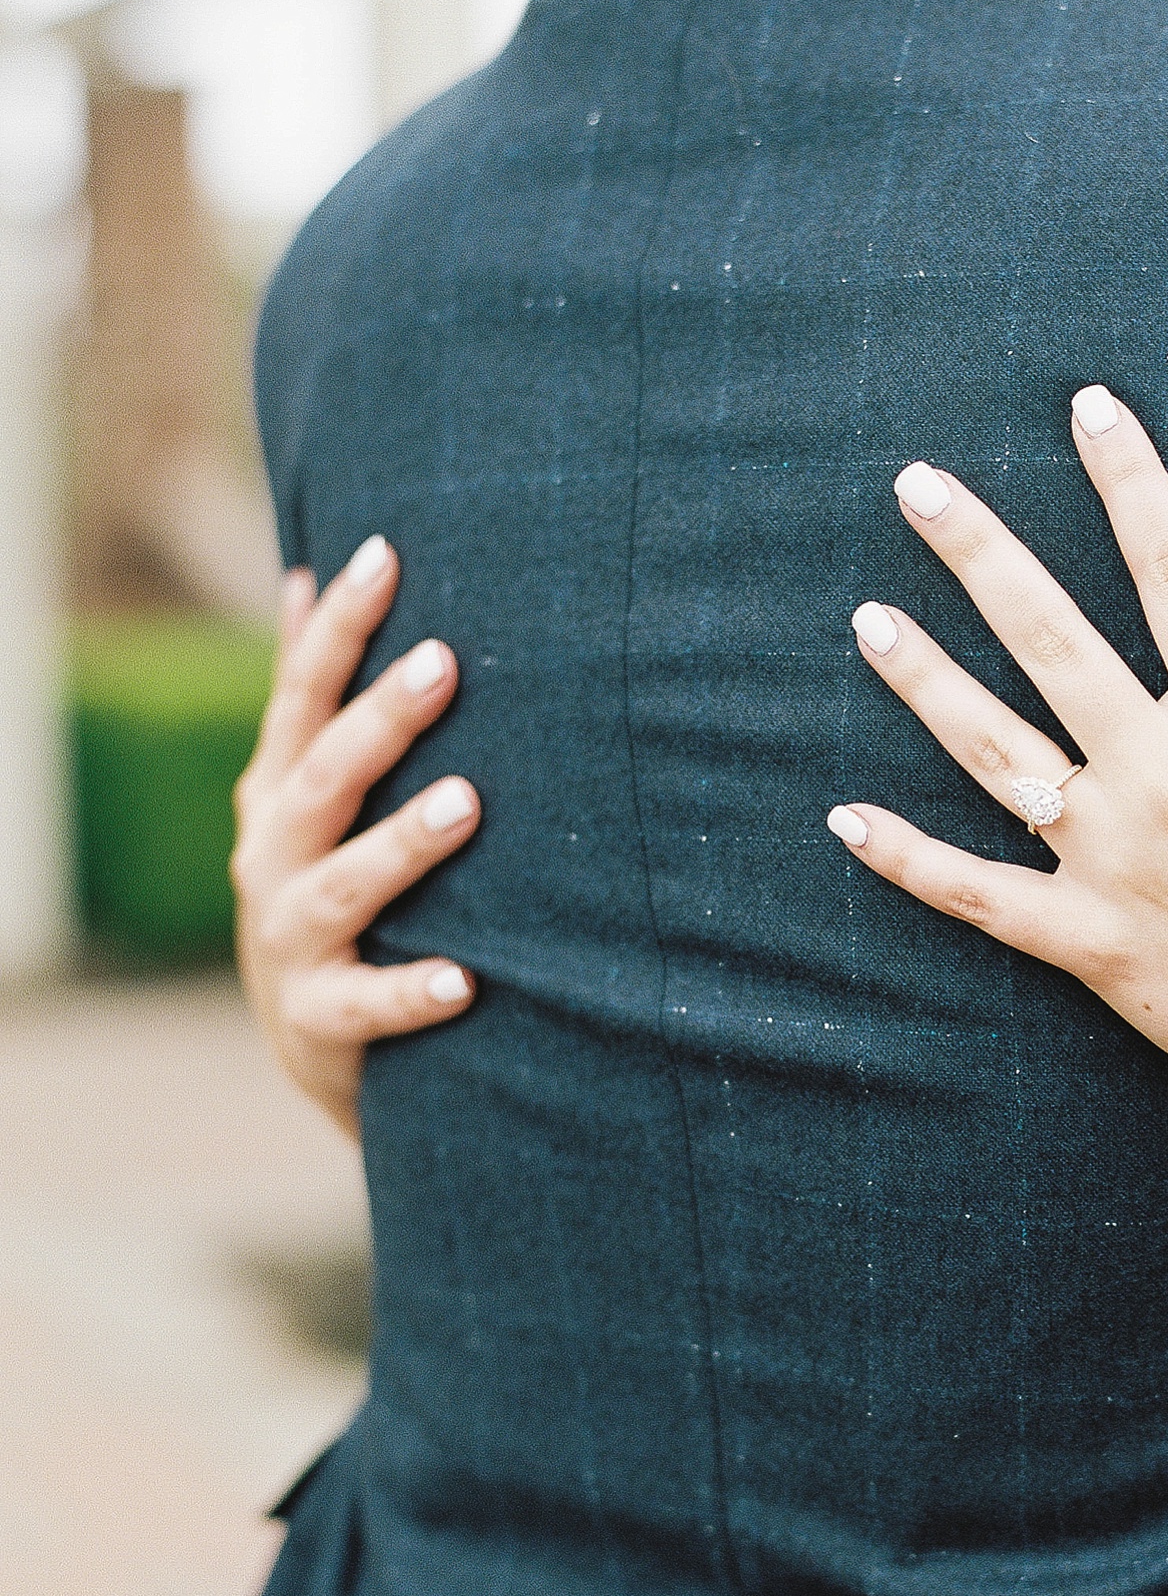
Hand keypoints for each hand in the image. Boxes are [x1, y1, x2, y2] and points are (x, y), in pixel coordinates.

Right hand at [232, 537, 480, 1141]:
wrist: (312, 1041)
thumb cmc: (332, 891)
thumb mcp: (307, 796)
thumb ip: (311, 702)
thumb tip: (305, 576)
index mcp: (278, 794)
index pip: (303, 695)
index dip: (338, 626)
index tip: (386, 554)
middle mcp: (273, 858)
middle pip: (324, 777)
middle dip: (380, 719)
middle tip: (444, 663)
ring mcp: (291, 938)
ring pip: (345, 885)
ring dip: (404, 844)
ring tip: (466, 803)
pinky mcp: (322, 1018)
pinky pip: (370, 1005)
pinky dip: (414, 992)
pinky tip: (465, 979)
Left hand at [828, 386, 1167, 1158]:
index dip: (1129, 479)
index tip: (1086, 406)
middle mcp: (1162, 774)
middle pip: (1051, 637)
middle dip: (979, 552)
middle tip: (914, 484)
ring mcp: (1112, 858)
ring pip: (993, 751)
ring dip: (924, 681)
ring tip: (866, 617)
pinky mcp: (1086, 939)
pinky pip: (978, 895)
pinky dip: (908, 860)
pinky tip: (844, 818)